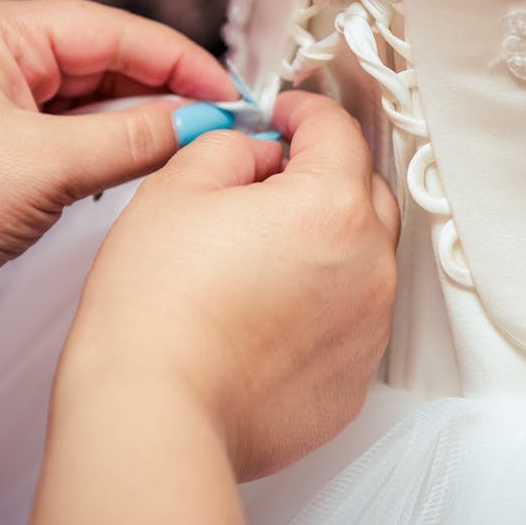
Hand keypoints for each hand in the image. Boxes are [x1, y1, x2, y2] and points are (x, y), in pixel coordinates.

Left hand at [0, 0, 237, 324]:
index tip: (231, 94)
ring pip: (94, 94)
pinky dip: (111, 142)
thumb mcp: (49, 168)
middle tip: (222, 123)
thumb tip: (202, 122)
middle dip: (166, 90)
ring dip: (140, 119)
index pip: (115, 30)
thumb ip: (135, 138)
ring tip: (191, 144)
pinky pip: (73, 125)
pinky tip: (142, 160)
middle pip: (108, 58)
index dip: (181, 61)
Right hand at [58, 91, 400, 480]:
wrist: (156, 414)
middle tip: (269, 177)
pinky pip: (349, 319)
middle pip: (364, 191)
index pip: (338, 130)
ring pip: (362, 258)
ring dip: (325, 240)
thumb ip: (231, 148)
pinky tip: (266, 311)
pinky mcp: (352, 381)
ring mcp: (367, 328)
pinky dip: (321, 302)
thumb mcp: (177, 187)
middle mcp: (369, 266)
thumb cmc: (157, 308)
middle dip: (323, 172)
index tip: (284, 114)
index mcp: (333, 205)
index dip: (304, 110)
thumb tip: (258, 154)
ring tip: (259, 253)